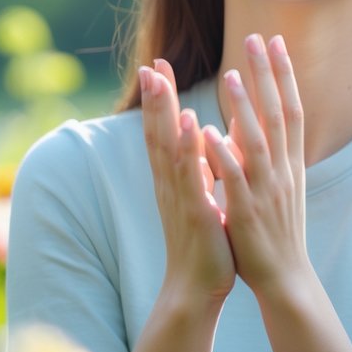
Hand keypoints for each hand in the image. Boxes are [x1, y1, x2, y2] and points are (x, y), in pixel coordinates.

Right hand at [141, 58, 234, 300]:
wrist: (196, 288)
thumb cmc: (202, 244)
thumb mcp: (198, 199)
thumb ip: (196, 173)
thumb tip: (198, 148)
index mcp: (174, 179)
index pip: (163, 131)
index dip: (159, 100)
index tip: (157, 67)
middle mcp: (170, 183)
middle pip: (157, 132)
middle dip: (154, 97)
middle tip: (150, 63)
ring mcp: (178, 196)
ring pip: (168, 147)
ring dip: (164, 112)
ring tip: (160, 80)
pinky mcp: (193, 210)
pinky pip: (189, 174)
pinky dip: (188, 146)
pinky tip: (191, 122)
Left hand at [202, 34, 310, 297]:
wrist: (285, 279)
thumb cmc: (276, 231)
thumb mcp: (277, 186)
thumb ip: (263, 153)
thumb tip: (245, 121)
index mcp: (291, 163)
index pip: (292, 108)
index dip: (284, 74)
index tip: (276, 41)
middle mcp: (283, 170)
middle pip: (279, 114)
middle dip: (267, 75)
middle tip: (256, 38)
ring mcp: (266, 190)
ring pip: (256, 141)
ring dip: (244, 108)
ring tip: (230, 75)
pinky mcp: (246, 211)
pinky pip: (234, 177)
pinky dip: (223, 153)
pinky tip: (208, 131)